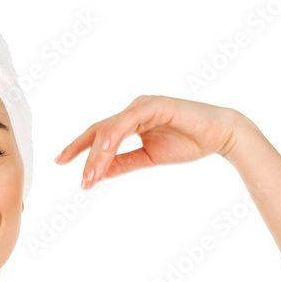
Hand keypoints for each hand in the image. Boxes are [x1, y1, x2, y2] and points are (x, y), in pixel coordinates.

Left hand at [54, 94, 244, 188]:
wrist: (220, 136)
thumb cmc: (188, 143)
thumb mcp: (148, 158)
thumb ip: (123, 163)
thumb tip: (98, 174)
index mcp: (131, 121)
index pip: (98, 134)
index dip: (78, 147)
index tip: (60, 162)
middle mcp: (134, 110)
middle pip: (99, 131)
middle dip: (83, 154)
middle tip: (75, 176)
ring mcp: (144, 105)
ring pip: (111, 129)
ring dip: (98, 154)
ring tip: (90, 176)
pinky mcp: (156, 105)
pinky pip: (128, 122)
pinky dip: (114, 137)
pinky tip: (105, 152)